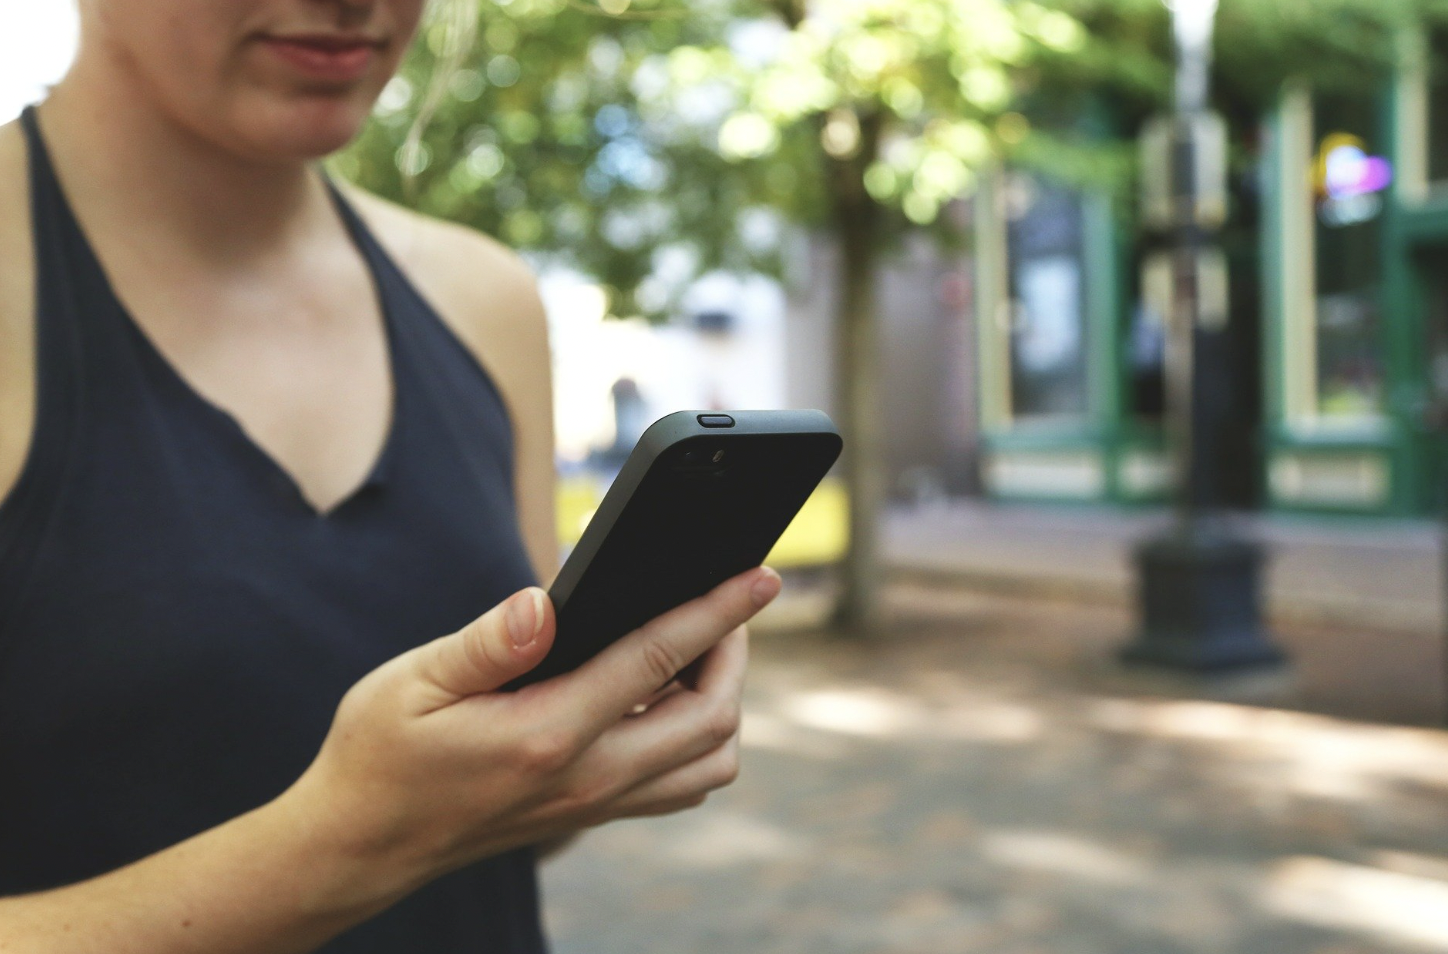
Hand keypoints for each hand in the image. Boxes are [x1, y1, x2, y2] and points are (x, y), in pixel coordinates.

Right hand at [284, 565, 779, 890]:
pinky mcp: (592, 815)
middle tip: (725, 604)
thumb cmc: (380, 753)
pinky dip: (696, 740)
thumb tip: (544, 602)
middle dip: (734, 654)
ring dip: (723, 704)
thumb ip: (486, 642)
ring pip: (709, 765)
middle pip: (712, 721)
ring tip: (701, 650)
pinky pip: (679, 785)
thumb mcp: (412, 683)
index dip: (717, 612)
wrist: (361, 844)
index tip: (760, 577)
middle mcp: (586, 780)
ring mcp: (594, 806)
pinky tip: (662, 697)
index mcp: (546, 735)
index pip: (659, 661)